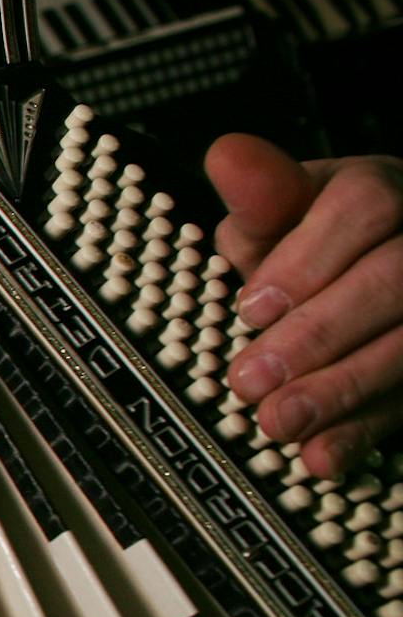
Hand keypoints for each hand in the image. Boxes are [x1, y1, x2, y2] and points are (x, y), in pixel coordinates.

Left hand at [212, 133, 402, 478]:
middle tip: (250, 379)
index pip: (366, 209)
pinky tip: (324, 459)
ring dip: (343, 390)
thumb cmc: (316, 245)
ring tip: (277, 422)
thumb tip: (229, 157)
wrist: (371, 274)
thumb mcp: (284, 214)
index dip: (308, 262)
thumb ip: (260, 197)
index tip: (254, 307)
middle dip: (318, 335)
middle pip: (394, 281)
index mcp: (380, 193)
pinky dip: (365, 434)